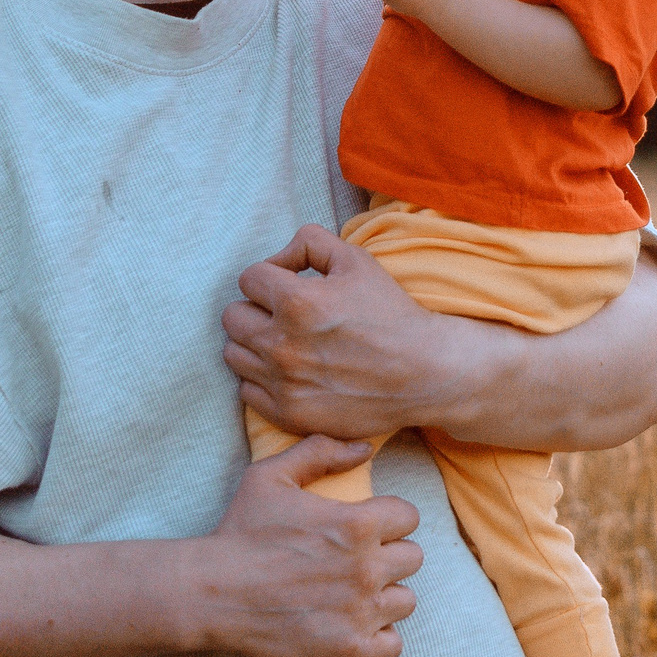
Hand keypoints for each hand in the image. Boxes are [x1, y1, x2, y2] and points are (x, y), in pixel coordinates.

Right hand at [195, 436, 422, 656]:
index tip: (366, 527)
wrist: (213, 593)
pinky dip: (376, 636)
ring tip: (352, 594)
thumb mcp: (271, 476)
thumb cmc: (241, 532)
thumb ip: (320, 452)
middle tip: (357, 561)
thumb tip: (363, 448)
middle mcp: (367, 568)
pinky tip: (351, 625)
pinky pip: (392, 643)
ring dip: (384, 596)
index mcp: (357, 523)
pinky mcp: (351, 650)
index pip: (408, 517)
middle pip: (412, 558)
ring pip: (405, 601)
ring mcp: (362, 613)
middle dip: (389, 556)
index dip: (388, 519)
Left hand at [223, 224, 455, 441]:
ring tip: (286, 343)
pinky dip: (262, 380)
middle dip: (256, 309)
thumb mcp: (355, 259)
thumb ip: (308, 243)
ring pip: (234, 354)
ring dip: (254, 344)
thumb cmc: (390, 313)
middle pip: (232, 317)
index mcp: (296, 302)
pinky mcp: (288, 414)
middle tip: (284, 315)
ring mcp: (283, 383)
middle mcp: (282, 345)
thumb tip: (277, 261)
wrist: (423, 373)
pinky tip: (291, 372)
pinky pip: (246, 391)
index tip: (289, 287)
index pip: (248, 278)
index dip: (270, 278)